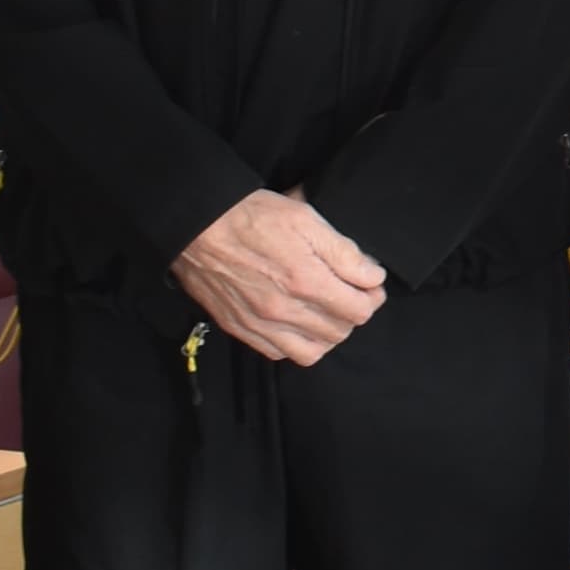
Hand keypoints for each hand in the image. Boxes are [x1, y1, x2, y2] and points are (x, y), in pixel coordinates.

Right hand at [175, 189, 383, 367]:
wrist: (197, 225)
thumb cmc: (252, 216)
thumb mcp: (307, 219)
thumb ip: (344, 252)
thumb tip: (372, 276)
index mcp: (305, 281)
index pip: (359, 311)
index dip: (372, 297)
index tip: (369, 284)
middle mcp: (283, 310)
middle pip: (339, 332)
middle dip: (352, 313)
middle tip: (350, 293)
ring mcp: (259, 324)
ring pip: (312, 351)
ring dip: (327, 333)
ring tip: (327, 311)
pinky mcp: (240, 328)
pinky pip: (279, 353)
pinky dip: (295, 343)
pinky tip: (298, 322)